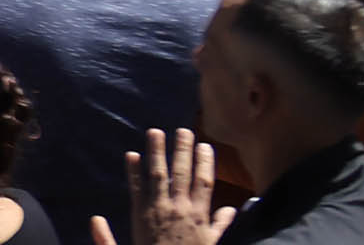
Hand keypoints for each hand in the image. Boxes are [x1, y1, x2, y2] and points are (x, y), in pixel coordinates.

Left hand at [88, 129, 225, 244]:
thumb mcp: (212, 244)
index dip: (204, 162)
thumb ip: (220, 225)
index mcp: (198, 215)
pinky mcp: (140, 214)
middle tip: (182, 130)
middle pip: (181, 173)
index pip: (203, 182)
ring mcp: (158, 209)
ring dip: (156, 152)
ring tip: (155, 132)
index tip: (204, 145)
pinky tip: (132, 155)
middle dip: (182, 150)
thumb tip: (231, 209)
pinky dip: (133, 172)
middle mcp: (179, 208)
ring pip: (158, 174)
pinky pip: (136, 188)